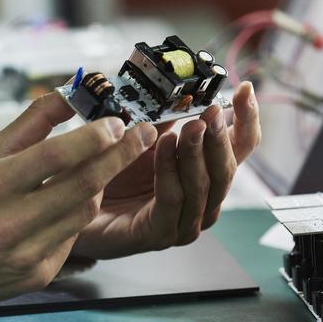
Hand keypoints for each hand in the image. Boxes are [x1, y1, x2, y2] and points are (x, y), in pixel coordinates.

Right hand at [0, 93, 157, 311]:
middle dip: (120, 157)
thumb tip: (69, 95)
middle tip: (143, 135)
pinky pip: (73, 238)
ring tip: (101, 166)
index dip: (92, 138)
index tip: (118, 123)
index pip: (54, 157)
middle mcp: (10, 224)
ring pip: (84, 212)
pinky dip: (76, 216)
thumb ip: (30, 124)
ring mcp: (26, 254)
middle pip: (82, 186)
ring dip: (99, 185)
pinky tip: (66, 205)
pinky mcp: (37, 275)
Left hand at [71, 81, 260, 258]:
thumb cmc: (111, 174)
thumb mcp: (143, 138)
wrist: (76, 207)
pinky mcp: (158, 234)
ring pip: (202, 187)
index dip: (246, 119)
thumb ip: (164, 119)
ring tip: (190, 126)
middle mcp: (201, 202)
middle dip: (220, 138)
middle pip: (226, 170)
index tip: (245, 89)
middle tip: (212, 111)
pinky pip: (171, 201)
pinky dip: (169, 171)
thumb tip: (181, 87)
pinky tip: (164, 146)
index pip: (239, 149)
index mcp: (204, 175)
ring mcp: (183, 222)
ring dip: (196, 153)